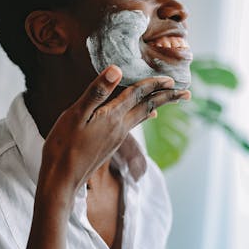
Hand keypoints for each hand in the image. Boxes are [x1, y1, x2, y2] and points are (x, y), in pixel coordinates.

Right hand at [39, 64, 189, 194]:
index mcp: (113, 116)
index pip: (138, 94)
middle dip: (168, 97)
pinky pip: (134, 123)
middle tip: (186, 93)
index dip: (154, 84)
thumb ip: (97, 92)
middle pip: (149, 106)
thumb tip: (117, 69)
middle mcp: (120, 126)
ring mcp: (117, 136)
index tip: (171, 79)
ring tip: (171, 100)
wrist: (62, 179)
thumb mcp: (76, 114)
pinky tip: (147, 116)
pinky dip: (145, 115)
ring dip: (159, 105)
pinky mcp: (112, 144)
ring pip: (144, 115)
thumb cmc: (63, 145)